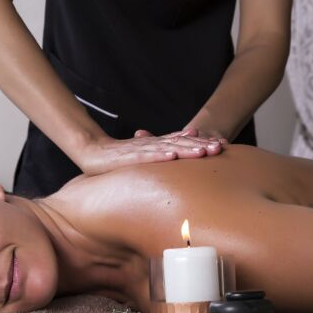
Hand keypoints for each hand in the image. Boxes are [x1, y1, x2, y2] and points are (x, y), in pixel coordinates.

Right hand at [75, 130, 222, 175]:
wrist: (92, 150)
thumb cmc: (116, 159)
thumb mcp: (142, 159)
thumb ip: (158, 161)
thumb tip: (176, 170)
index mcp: (156, 146)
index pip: (182, 142)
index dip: (201, 143)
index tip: (220, 146)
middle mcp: (152, 145)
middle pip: (180, 144)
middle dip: (201, 145)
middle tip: (220, 148)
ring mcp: (141, 149)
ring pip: (167, 147)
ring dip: (186, 149)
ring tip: (204, 151)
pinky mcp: (129, 156)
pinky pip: (146, 155)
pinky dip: (159, 154)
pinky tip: (172, 155)